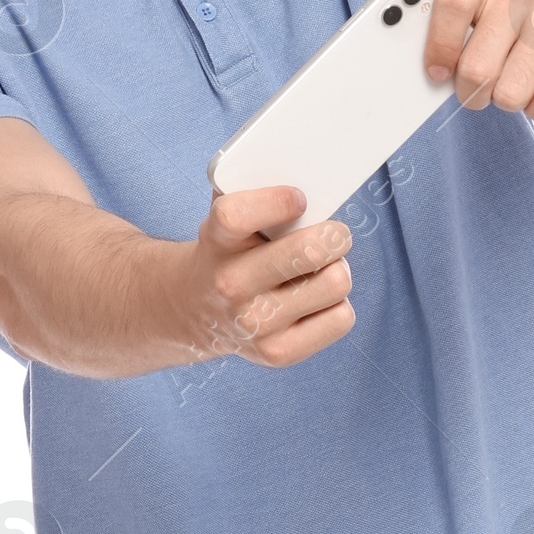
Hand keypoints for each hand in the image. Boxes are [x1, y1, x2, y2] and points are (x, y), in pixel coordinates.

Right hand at [180, 186, 353, 369]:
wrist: (193, 310)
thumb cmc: (226, 252)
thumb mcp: (225, 218)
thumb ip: (255, 193)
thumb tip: (311, 181)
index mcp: (215, 241)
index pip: (237, 214)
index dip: (278, 201)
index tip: (299, 200)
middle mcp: (229, 285)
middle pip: (309, 251)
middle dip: (335, 235)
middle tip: (334, 235)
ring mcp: (254, 325)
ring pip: (335, 282)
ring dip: (337, 270)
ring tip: (320, 270)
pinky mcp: (277, 353)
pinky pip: (341, 318)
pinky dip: (337, 305)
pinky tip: (315, 300)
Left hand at [424, 0, 533, 121]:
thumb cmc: (509, 10)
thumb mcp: (472, 3)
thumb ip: (443, 29)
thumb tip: (433, 73)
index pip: (453, 4)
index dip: (440, 47)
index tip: (438, 71)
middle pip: (478, 70)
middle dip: (471, 92)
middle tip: (479, 84)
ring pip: (511, 95)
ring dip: (506, 99)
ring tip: (513, 78)